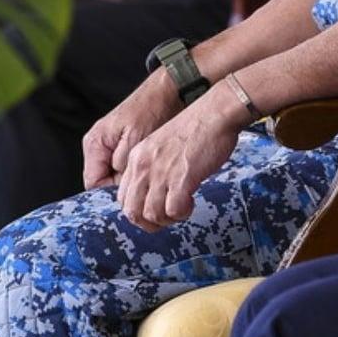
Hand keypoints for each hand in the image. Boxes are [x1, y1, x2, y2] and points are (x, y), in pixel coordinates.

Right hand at [82, 72, 180, 188]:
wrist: (166, 93)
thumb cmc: (150, 109)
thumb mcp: (135, 139)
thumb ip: (122, 164)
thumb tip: (120, 185)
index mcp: (95, 144)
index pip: (92, 184)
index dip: (111, 192)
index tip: (132, 192)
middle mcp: (98, 147)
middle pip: (103, 182)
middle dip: (122, 187)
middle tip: (143, 184)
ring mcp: (109, 148)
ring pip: (115, 177)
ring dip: (131, 180)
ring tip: (149, 174)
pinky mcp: (122, 148)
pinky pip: (125, 169)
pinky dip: (137, 172)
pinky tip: (151, 168)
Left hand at [115, 90, 246, 230]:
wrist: (214, 114)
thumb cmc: (195, 129)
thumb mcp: (161, 146)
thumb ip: (153, 167)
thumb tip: (154, 193)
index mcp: (137, 158)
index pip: (122, 198)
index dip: (137, 210)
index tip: (153, 210)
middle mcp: (144, 166)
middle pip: (131, 211)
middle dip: (148, 222)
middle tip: (166, 217)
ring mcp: (161, 173)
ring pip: (151, 215)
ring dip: (167, 219)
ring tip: (180, 208)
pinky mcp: (181, 179)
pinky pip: (173, 211)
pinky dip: (182, 213)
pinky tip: (191, 202)